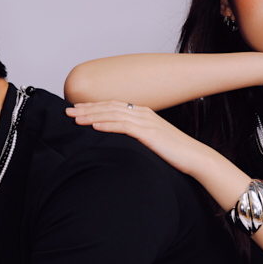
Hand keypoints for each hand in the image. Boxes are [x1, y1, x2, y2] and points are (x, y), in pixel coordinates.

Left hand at [65, 101, 208, 176]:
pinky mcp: (149, 134)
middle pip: (109, 107)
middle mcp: (142, 113)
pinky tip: (95, 126)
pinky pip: (125, 127)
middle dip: (87, 108)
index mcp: (142, 113)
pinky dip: (108, 125)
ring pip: (113, 114)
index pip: (112, 105)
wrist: (195, 157)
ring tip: (76, 118)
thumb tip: (119, 142)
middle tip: (67, 110)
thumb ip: (136, 137)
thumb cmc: (174, 152)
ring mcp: (146, 122)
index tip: (76, 109)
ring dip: (93, 115)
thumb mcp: (151, 141)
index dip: (93, 106)